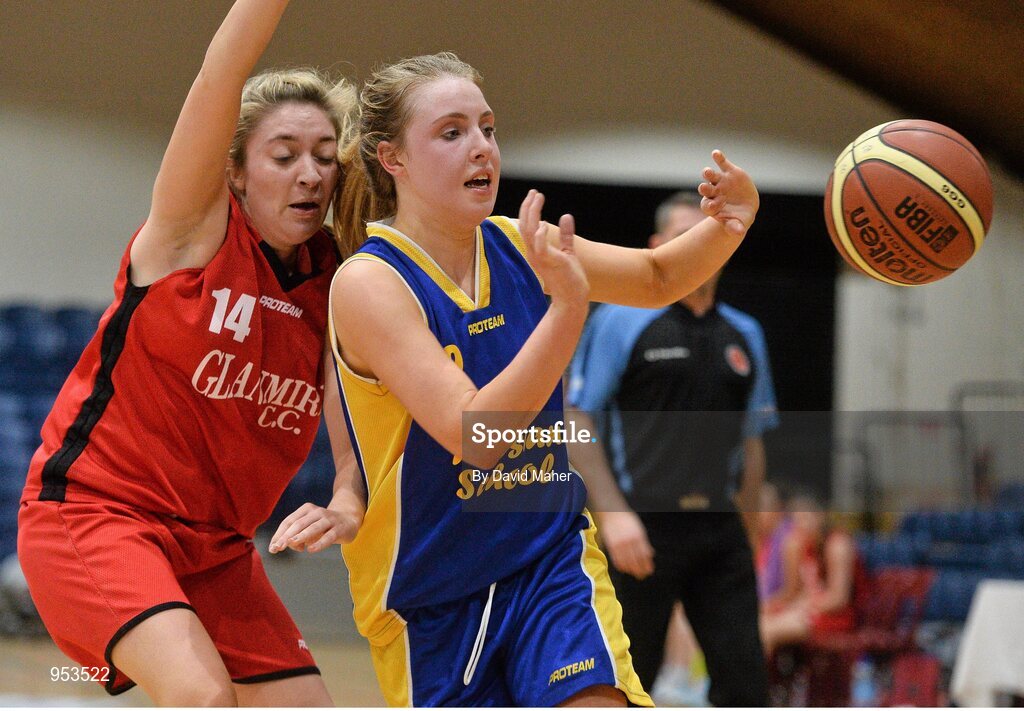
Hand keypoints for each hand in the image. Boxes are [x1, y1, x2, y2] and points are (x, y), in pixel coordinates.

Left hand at [268, 502, 359, 553]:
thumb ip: (298, 537)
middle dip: (287, 536)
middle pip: (299, 524)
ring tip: (292, 543)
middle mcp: (317, 512)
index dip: (279, 534)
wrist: (348, 520)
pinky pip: (329, 536)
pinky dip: (319, 543)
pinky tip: (311, 550)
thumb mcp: (309, 530)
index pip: (289, 521)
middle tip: (278, 547)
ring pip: (313, 528)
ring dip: (301, 536)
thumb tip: (290, 545)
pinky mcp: (339, 528)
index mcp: (306, 510)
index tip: (272, 548)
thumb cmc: (323, 527)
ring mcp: (329, 519)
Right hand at [518, 190, 589, 307]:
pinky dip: (539, 235)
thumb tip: (566, 216)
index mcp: (536, 250)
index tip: (535, 195)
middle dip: (528, 207)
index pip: (528, 226)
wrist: (572, 299)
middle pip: (525, 226)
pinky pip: (540, 247)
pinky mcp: (549, 262)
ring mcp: (540, 258)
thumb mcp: (567, 251)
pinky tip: (542, 223)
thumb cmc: (569, 278)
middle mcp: (534, 253)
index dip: (529, 210)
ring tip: (538, 198)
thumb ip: (566, 235)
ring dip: (532, 214)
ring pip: (529, 232)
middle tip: (534, 192)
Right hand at [596, 510, 654, 579]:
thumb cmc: (627, 520)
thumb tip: (651, 554)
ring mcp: (619, 544)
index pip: (645, 555)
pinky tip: (624, 569)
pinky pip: (616, 560)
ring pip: (626, 562)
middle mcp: (630, 541)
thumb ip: (645, 542)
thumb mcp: (640, 529)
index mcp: (639, 536)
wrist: (611, 512)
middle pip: (636, 561)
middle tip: (642, 575)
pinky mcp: (611, 546)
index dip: (647, 565)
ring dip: (631, 570)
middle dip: (640, 570)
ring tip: (634, 573)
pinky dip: (621, 566)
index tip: (649, 571)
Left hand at [697, 149, 758, 236]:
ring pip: (711, 176)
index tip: (714, 206)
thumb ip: (735, 227)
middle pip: (706, 190)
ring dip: (708, 174)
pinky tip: (715, 153)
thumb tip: (739, 233)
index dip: (710, 206)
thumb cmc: (739, 217)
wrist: (746, 205)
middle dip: (705, 189)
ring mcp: (721, 181)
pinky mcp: (729, 171)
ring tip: (707, 172)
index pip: (707, 206)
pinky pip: (722, 163)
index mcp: (712, 206)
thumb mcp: (739, 223)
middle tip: (704, 188)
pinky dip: (718, 158)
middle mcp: (714, 193)